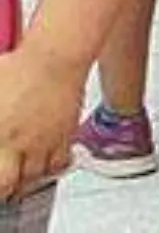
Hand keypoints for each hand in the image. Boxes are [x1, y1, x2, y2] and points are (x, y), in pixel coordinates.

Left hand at [0, 45, 82, 200]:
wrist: (56, 57)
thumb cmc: (19, 67)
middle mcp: (19, 142)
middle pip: (8, 183)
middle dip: (2, 190)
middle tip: (0, 188)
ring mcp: (43, 140)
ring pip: (34, 176)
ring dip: (24, 181)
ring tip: (18, 179)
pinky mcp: (64, 134)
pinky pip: (60, 162)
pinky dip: (51, 168)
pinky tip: (44, 164)